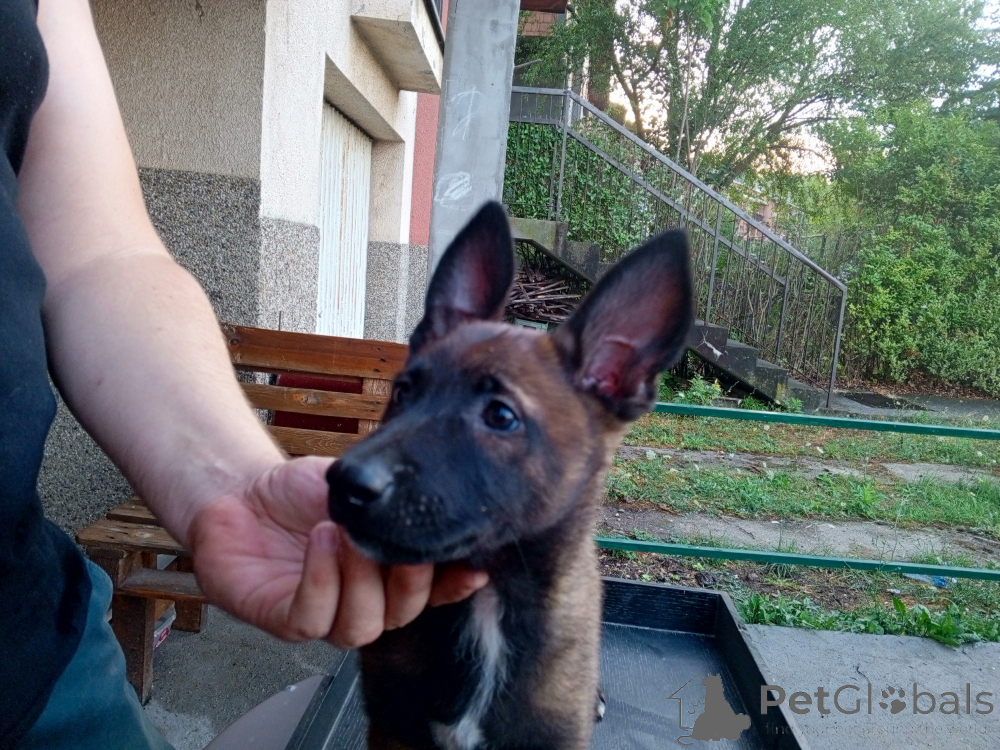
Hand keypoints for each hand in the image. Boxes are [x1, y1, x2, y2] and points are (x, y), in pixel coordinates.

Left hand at [187, 456, 487, 647]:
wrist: (241, 489)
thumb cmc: (302, 493)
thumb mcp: (359, 486)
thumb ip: (395, 499)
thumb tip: (439, 492)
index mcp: (387, 576)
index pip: (432, 593)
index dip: (454, 585)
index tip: (474, 566)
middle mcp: (361, 602)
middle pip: (401, 614)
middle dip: (408, 581)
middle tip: (397, 541)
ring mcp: (322, 616)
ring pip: (361, 627)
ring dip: (360, 579)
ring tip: (346, 532)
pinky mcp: (280, 619)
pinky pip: (311, 619)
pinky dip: (321, 580)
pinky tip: (321, 540)